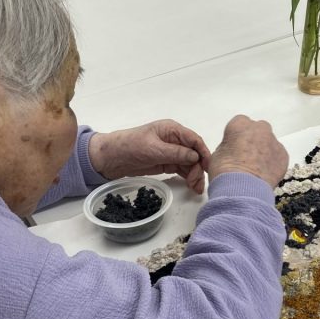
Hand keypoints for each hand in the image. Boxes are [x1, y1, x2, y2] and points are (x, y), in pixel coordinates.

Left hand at [89, 120, 210, 193]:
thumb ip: (176, 152)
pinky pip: (182, 169)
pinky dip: (188, 177)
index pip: (194, 140)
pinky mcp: (166, 163)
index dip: (203, 153)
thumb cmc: (130, 146)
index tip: (208, 167)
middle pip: (194, 153)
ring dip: (195, 175)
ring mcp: (170, 152)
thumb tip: (196, 157)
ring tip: (196, 188)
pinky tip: (192, 186)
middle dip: (199, 168)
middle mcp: (174, 140)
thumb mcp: (153, 149)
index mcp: (172, 130)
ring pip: (189, 163)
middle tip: (197, 183)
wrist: (110, 157)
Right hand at [209, 115, 288, 187]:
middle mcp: (260, 129)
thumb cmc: (224, 170)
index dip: (237, 136)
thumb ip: (229, 146)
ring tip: (256, 168)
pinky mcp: (284, 156)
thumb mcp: (218, 154)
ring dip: (264, 151)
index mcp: (240, 125)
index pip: (240, 123)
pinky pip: (277, 156)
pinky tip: (264, 175)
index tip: (235, 146)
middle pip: (258, 130)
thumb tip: (234, 150)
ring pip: (269, 143)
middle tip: (247, 156)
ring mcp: (274, 142)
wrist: (242, 189)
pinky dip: (272, 163)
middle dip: (254, 139)